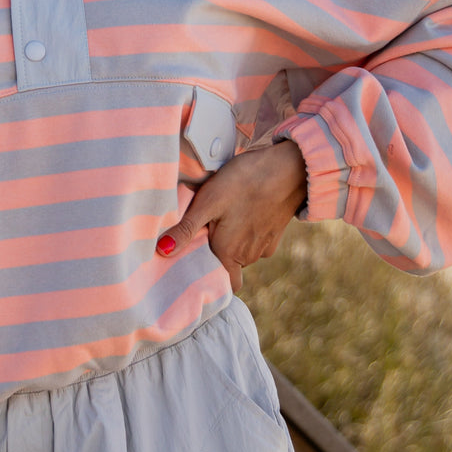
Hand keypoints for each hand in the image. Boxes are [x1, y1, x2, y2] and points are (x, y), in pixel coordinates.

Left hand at [156, 140, 307, 290]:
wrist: (289, 169)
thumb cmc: (245, 182)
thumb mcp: (207, 202)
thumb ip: (186, 230)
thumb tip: (162, 251)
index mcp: (228, 253)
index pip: (221, 283)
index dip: (209, 277)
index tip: (196, 262)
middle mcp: (248, 256)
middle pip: (228, 265)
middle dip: (216, 252)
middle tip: (205, 228)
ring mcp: (264, 246)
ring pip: (243, 253)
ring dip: (233, 240)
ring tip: (223, 216)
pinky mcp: (276, 233)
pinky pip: (257, 242)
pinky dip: (250, 231)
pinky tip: (243, 211)